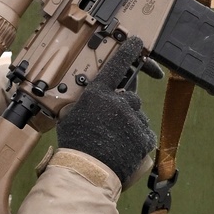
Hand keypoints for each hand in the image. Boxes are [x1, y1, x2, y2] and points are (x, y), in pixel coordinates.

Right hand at [55, 36, 156, 187]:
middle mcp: (119, 102)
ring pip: (138, 116)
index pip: (116, 66)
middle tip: (111, 123)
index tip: (137, 43)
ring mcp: (134, 119)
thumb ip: (81, 105)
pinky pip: (144, 132)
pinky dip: (137, 139)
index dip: (127, 52)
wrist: (88, 171)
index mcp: (99, 94)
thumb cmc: (75, 146)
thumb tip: (82, 103)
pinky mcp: (144, 137)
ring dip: (130, 123)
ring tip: (115, 140)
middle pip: (130, 97)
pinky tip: (124, 147)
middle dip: (124, 107)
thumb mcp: (69, 117)